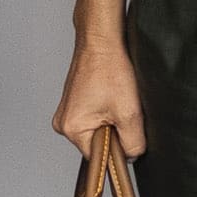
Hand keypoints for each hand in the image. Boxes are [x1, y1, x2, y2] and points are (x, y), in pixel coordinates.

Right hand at [53, 38, 145, 156]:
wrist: (101, 40)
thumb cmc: (110, 70)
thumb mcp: (129, 113)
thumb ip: (133, 144)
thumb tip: (131, 156)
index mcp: (71, 129)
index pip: (98, 157)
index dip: (116, 147)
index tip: (125, 127)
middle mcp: (62, 122)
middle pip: (96, 144)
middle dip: (114, 132)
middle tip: (122, 109)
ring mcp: (66, 111)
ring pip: (97, 129)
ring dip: (111, 120)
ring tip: (115, 98)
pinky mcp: (73, 102)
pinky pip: (93, 117)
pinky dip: (106, 110)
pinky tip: (111, 95)